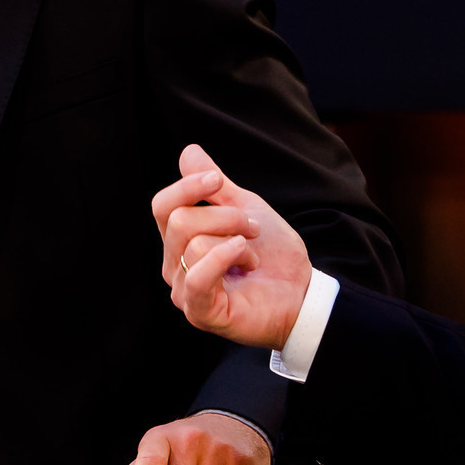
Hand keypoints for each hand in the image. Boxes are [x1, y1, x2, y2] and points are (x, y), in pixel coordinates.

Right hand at [151, 144, 312, 350]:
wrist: (302, 292)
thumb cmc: (272, 254)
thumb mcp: (244, 208)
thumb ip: (213, 183)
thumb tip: (188, 151)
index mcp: (179, 242)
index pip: (163, 206)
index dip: (187, 186)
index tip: (218, 181)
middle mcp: (174, 267)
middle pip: (180, 221)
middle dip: (226, 216)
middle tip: (253, 229)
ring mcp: (186, 293)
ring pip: (194, 245)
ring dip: (237, 242)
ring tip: (253, 255)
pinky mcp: (202, 313)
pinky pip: (198, 278)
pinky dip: (224, 258)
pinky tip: (248, 260)